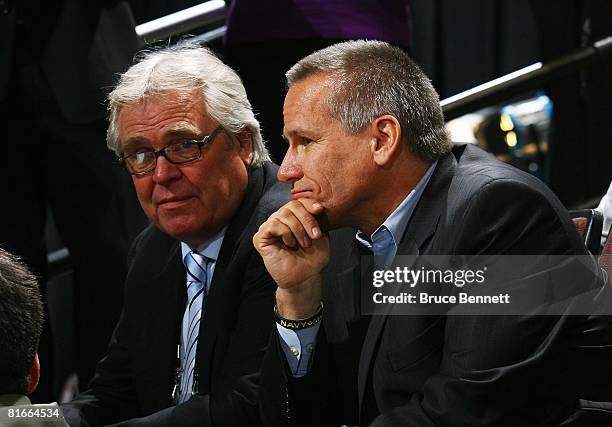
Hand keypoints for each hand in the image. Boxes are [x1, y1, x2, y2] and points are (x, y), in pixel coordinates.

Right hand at [253, 200, 329, 317]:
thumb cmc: (313, 258)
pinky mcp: (260, 238)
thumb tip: (317, 204)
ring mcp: (269, 228)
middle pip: (292, 205)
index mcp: (294, 217)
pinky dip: (285, 233)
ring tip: (303, 244)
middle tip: (315, 236)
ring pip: (283, 215)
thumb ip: (317, 219)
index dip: (309, 203)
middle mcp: (280, 220)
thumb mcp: (321, 234)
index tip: (320, 210)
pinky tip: (289, 244)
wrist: (305, 277)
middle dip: (306, 219)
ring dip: (298, 229)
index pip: (298, 201)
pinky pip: (273, 225)